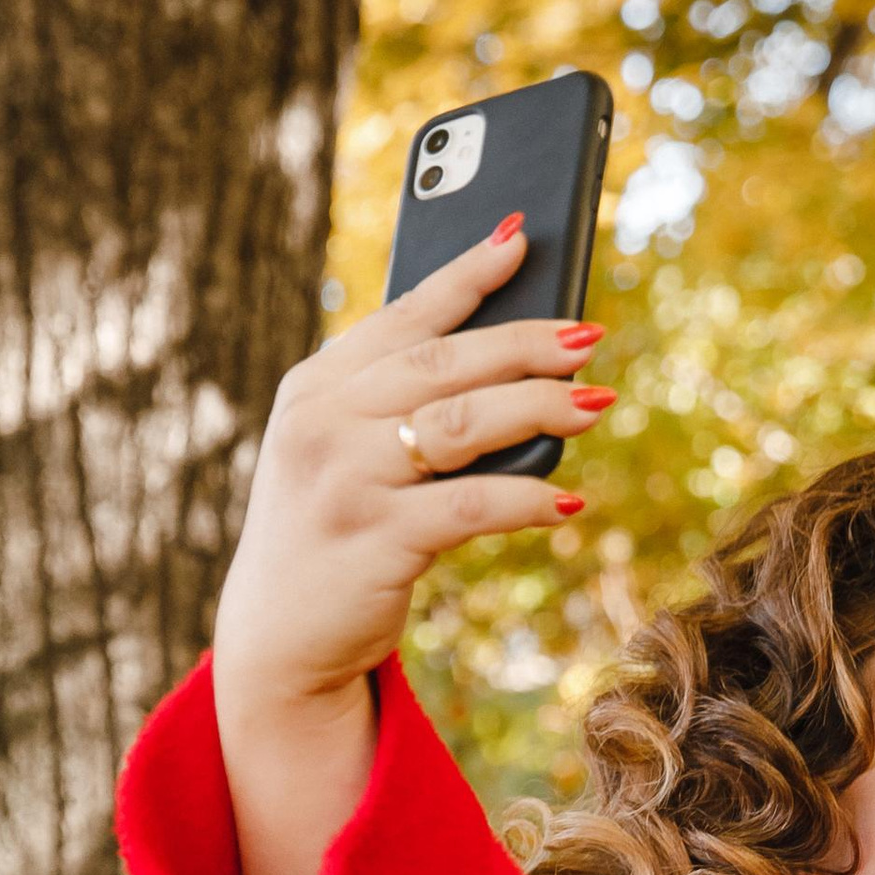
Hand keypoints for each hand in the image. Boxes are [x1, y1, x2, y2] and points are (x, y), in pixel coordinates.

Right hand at [211, 221, 613, 874]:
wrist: (278, 638)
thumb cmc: (335, 532)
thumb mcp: (347, 454)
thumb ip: (402, 404)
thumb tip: (518, 366)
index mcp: (316, 386)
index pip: (403, 315)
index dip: (466, 274)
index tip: (519, 237)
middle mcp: (323, 422)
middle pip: (444, 363)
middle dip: (525, 345)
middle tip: (590, 338)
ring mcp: (344, 480)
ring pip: (462, 424)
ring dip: (538, 409)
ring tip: (596, 405)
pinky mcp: (374, 540)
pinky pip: (469, 506)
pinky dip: (526, 500)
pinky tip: (566, 502)